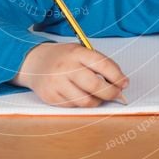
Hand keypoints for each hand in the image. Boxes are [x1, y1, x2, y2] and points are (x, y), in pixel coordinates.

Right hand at [12, 42, 128, 106]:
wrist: (34, 62)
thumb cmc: (64, 58)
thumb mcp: (80, 51)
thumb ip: (99, 64)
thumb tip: (121, 82)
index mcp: (76, 53)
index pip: (102, 65)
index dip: (117, 76)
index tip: (124, 83)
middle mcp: (65, 67)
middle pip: (95, 86)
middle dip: (111, 93)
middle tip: (117, 94)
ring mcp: (57, 83)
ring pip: (86, 101)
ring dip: (97, 101)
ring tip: (99, 96)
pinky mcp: (51, 97)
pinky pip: (74, 107)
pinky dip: (82, 104)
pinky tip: (82, 96)